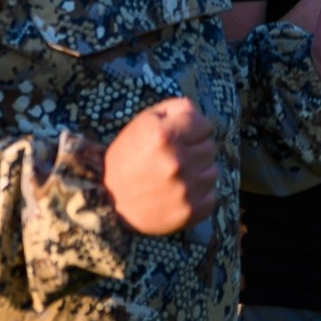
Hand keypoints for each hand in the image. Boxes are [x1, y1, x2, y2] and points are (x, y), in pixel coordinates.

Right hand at [103, 99, 219, 236]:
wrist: (107, 200)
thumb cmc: (127, 157)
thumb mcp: (143, 123)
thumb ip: (175, 109)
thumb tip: (199, 112)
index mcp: (163, 136)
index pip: (204, 124)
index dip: (192, 129)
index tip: (181, 137)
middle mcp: (177, 162)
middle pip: (210, 148)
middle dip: (195, 150)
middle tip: (174, 158)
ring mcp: (185, 189)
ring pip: (213, 172)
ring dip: (198, 172)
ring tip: (177, 176)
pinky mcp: (189, 211)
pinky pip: (212, 196)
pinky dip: (200, 194)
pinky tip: (181, 193)